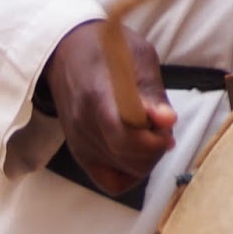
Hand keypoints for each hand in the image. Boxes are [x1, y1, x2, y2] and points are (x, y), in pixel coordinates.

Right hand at [42, 19, 176, 195]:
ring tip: (147, 136)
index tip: (166, 126)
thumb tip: (167, 122)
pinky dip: (129, 174)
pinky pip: (110, 182)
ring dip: (145, 160)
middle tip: (160, 129)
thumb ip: (152, 94)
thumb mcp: (137, 58)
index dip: (152, 142)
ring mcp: (79, 144)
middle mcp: (83, 127)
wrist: (65, 53)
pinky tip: (135, 154)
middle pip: (128, 161)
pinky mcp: (80, 153)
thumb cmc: (106, 51)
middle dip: (154, 150)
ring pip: (125, 174)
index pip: (124, 139)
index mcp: (97, 98)